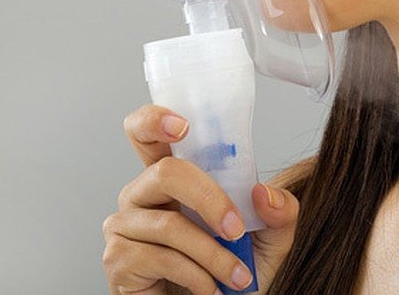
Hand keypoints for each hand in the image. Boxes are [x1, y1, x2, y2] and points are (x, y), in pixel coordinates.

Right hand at [102, 104, 299, 293]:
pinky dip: (196, 276)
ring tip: (237, 277)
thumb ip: (280, 213)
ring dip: (213, 254)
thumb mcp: (269, 239)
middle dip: (209, 198)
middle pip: (165, 171)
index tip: (182, 126)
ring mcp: (124, 225)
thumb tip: (267, 194)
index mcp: (170, 177)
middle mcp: (141, 194)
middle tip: (236, 228)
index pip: (146, 133)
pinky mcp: (118, 259)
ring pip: (170, 224)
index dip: (154, 119)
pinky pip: (161, 258)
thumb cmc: (231, 272)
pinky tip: (209, 289)